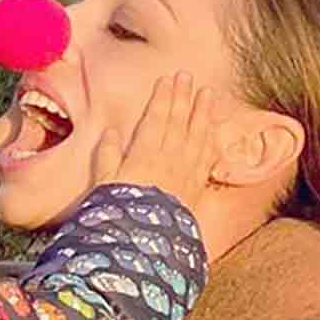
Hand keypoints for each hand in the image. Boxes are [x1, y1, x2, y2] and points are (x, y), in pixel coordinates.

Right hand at [92, 72, 218, 210]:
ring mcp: (186, 171)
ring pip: (197, 134)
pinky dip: (213, 140)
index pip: (155, 118)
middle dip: (182, 97)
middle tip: (187, 77)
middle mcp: (168, 158)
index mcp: (144, 154)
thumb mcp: (103, 183)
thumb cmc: (120, 211)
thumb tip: (111, 133)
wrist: (146, 243)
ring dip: (203, 112)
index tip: (167, 79)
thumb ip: (107, 156)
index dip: (162, 97)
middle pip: (178, 121)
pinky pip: (207, 158)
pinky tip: (216, 130)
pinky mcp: (196, 186)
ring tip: (208, 94)